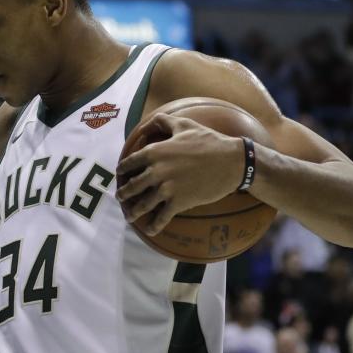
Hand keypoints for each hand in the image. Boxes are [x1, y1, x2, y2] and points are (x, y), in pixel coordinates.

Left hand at [116, 113, 245, 235]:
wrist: (231, 162)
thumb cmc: (209, 141)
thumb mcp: (184, 125)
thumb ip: (162, 122)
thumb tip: (147, 125)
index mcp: (154, 152)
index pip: (130, 163)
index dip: (122, 170)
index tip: (120, 174)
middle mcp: (156, 171)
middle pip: (132, 186)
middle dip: (123, 194)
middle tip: (120, 198)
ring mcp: (166, 189)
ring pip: (143, 204)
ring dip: (133, 212)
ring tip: (129, 216)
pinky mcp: (178, 202)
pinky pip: (162, 217)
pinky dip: (154, 226)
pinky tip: (150, 230)